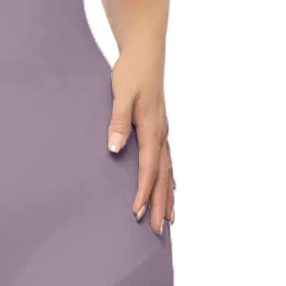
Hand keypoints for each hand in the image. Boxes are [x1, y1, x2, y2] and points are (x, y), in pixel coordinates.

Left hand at [107, 49, 174, 234]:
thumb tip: (114, 149)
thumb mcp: (121, 95)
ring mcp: (163, 132)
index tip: (135, 214)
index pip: (148, 169)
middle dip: (159, 204)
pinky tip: (170, 189)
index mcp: (152, 129)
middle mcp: (161, 134)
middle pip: (162, 177)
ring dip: (167, 196)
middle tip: (157, 231)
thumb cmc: (131, 73)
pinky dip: (169, 180)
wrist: (145, 54)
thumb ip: (117, 122)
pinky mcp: (159, 129)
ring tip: (168, 220)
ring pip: (168, 172)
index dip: (142, 193)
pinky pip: (167, 161)